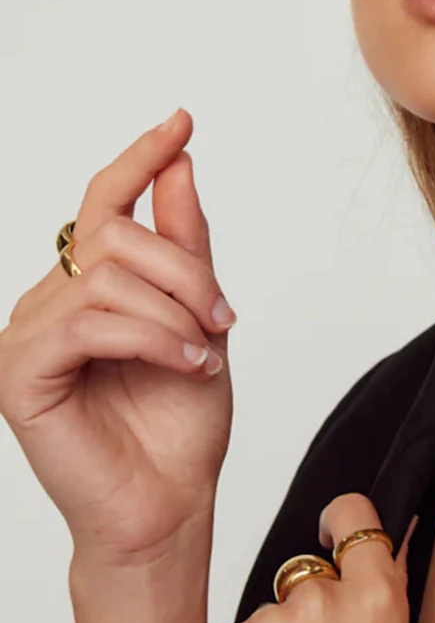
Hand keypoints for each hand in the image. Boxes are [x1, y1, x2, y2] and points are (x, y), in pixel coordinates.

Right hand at [0, 107, 234, 565]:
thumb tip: (181, 165)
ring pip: (107, 276)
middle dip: (187, 270)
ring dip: (176, 311)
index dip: (140, 159)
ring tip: (204, 352)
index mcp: (90, 285)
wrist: (170, 501)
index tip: (181, 121)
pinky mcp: (20, 374)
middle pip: (116, 234)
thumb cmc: (181, 418)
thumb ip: (186, 245)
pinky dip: (154, 338)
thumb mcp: (200, 317)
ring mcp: (28, 335)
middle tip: (224, 318)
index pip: (104, 203)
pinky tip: (187, 365)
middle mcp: (50, 300)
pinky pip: (90, 322)